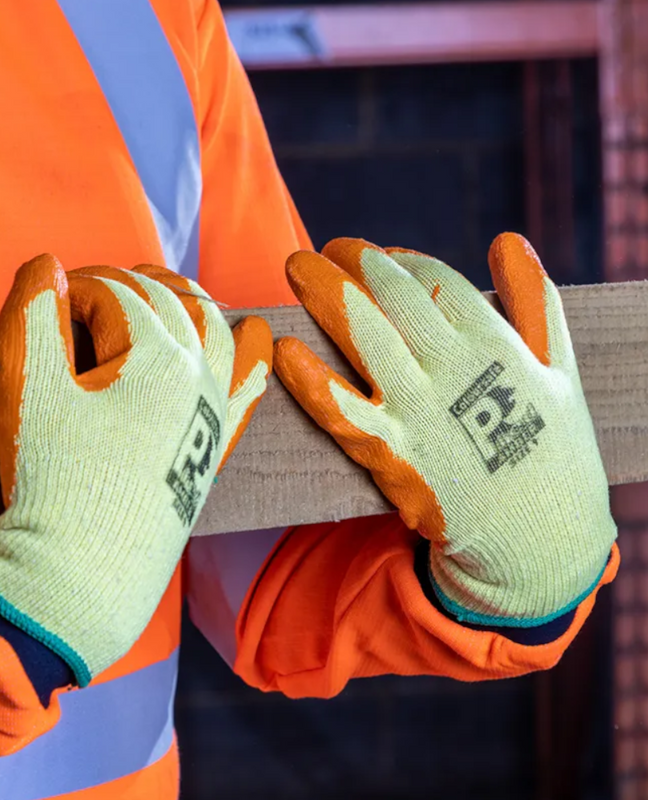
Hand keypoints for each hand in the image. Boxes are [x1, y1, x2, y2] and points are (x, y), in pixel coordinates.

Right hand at [0, 255, 271, 683]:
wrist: (85, 574)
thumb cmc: (53, 480)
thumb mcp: (29, 390)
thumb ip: (34, 314)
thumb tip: (46, 264)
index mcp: (155, 354)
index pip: (112, 291)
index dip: (71, 288)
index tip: (43, 304)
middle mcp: (199, 374)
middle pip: (164, 301)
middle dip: (120, 287)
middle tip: (80, 300)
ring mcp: (213, 410)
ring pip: (212, 330)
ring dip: (183, 302)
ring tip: (154, 293)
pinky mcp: (215, 445)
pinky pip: (247, 387)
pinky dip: (251, 355)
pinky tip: (255, 335)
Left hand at [274, 233, 615, 626]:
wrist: (539, 536)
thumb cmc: (550, 447)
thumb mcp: (560, 368)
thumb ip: (535, 302)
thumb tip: (507, 241)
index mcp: (495, 342)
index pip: (435, 280)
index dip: (399, 260)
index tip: (377, 255)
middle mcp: (453, 368)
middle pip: (393, 297)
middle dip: (355, 263)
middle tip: (326, 248)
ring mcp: (419, 411)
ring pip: (364, 337)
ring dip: (325, 294)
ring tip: (295, 265)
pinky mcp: (391, 456)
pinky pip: (342, 412)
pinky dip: (310, 380)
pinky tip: (284, 350)